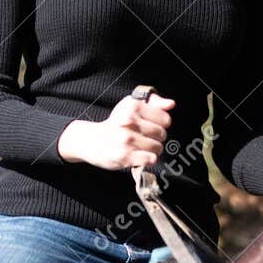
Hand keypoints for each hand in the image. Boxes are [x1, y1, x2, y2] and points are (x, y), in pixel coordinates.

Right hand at [57, 92, 174, 170]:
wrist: (92, 140)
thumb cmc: (116, 123)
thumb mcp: (131, 106)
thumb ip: (154, 103)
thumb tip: (171, 104)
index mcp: (133, 106)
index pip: (165, 119)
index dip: (161, 124)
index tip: (151, 125)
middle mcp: (129, 122)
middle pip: (162, 134)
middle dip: (156, 137)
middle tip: (145, 137)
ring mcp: (127, 140)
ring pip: (158, 147)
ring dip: (152, 149)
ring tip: (142, 146)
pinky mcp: (125, 156)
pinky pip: (151, 159)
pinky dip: (148, 159)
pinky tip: (140, 155)